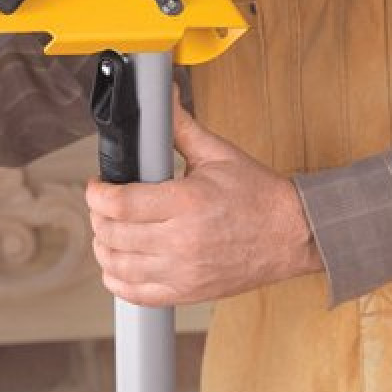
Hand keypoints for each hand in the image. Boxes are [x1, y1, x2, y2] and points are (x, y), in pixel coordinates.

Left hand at [86, 91, 321, 306]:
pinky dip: (117, 280)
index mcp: (187, 203)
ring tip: (109, 230)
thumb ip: (181, 127)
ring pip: (118, 266)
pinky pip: (136, 294)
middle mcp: (182, 241)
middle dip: (98, 216)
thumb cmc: (259, 195)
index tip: (97, 186)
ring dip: (103, 247)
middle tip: (103, 204)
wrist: (295, 235)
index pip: (121, 203)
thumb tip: (164, 97)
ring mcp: (184, 271)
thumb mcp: (218, 154)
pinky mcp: (188, 292)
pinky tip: (119, 264)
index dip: (97, 194)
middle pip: (114, 234)